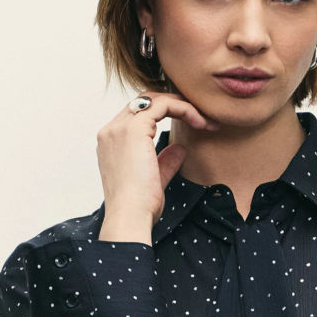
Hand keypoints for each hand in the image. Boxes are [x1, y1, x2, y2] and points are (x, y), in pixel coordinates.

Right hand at [96, 90, 220, 228]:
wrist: (130, 217)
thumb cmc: (140, 207)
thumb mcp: (155, 181)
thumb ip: (165, 162)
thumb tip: (180, 149)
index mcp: (111, 143)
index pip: (137, 115)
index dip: (164, 114)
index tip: (190, 126)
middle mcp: (111, 131)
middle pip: (144, 101)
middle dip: (174, 105)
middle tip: (201, 117)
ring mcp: (120, 128)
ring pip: (154, 99)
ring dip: (182, 105)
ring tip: (204, 119)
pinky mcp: (134, 128)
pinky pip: (163, 105)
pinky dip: (184, 109)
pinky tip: (200, 122)